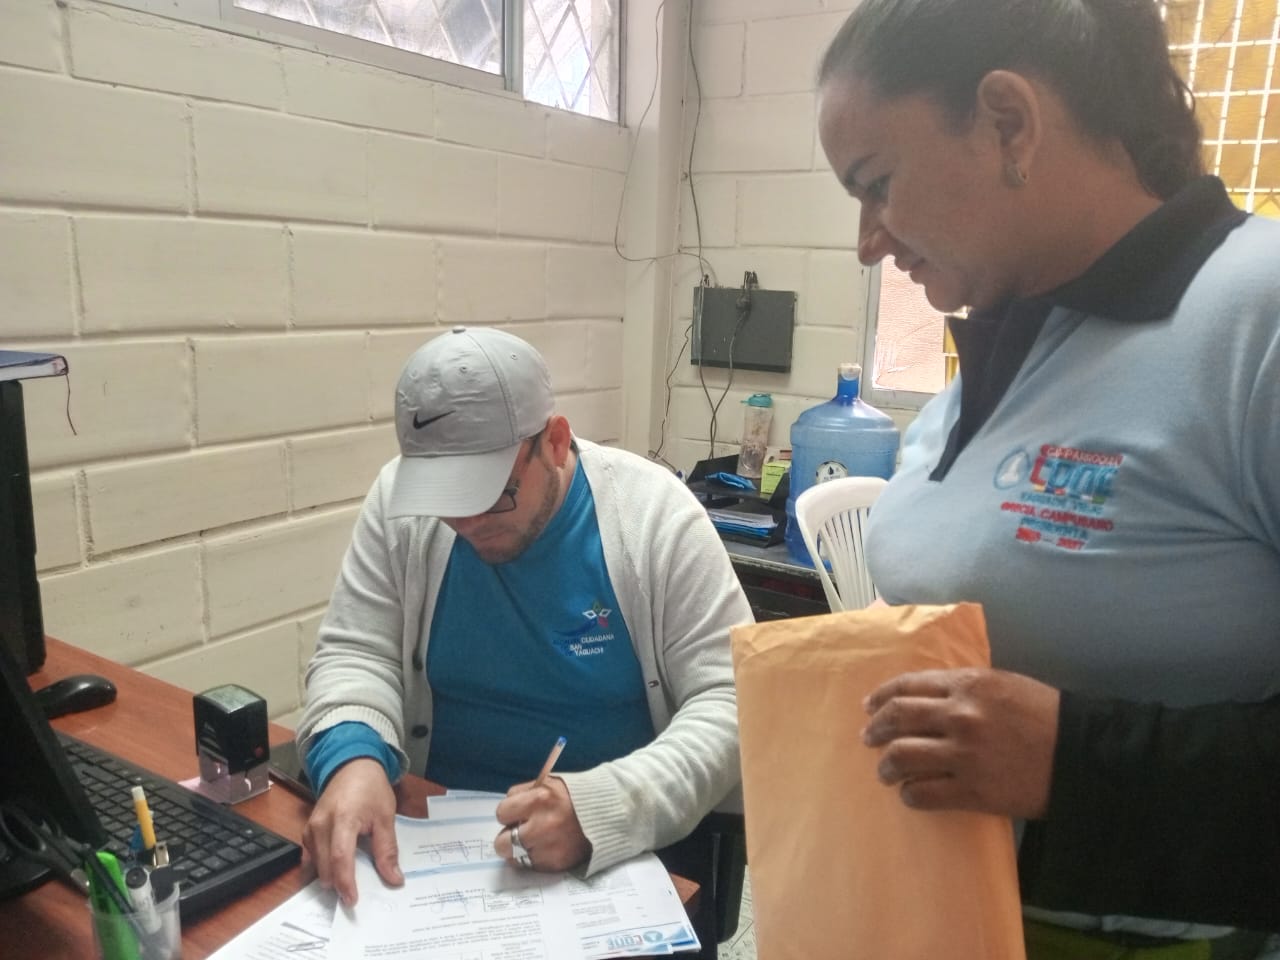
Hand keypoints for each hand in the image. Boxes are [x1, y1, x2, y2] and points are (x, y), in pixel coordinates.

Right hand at [301, 758, 401, 905]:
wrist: (352, 766)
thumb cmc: (371, 789)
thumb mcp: (386, 816)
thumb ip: (387, 849)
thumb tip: (394, 879)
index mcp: (343, 819)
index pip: (339, 857)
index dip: (345, 882)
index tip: (352, 900)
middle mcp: (321, 824)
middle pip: (324, 865)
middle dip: (337, 884)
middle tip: (353, 897)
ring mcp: (311, 827)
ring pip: (315, 863)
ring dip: (329, 877)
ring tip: (346, 885)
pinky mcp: (307, 829)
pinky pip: (310, 855)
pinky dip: (320, 867)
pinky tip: (333, 872)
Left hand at [493, 776, 590, 871]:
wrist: (610, 811)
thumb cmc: (576, 795)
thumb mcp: (549, 783)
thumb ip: (525, 795)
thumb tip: (508, 811)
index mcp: (539, 799)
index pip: (502, 813)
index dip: (509, 813)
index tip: (518, 813)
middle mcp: (542, 826)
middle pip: (502, 842)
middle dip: (508, 836)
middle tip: (520, 831)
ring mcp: (549, 848)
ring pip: (514, 858)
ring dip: (519, 851)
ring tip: (534, 841)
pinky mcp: (556, 864)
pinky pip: (531, 866)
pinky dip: (535, 859)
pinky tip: (546, 848)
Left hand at [861, 667, 1060, 818]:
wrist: (1081, 756)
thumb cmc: (1046, 716)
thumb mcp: (1003, 684)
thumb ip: (963, 687)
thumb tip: (926, 696)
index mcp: (968, 684)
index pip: (908, 686)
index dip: (882, 696)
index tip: (870, 706)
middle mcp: (959, 715)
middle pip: (898, 718)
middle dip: (876, 729)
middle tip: (869, 738)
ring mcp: (964, 754)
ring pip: (903, 756)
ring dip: (887, 765)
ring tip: (886, 771)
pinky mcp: (972, 790)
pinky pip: (924, 793)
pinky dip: (910, 794)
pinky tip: (910, 793)